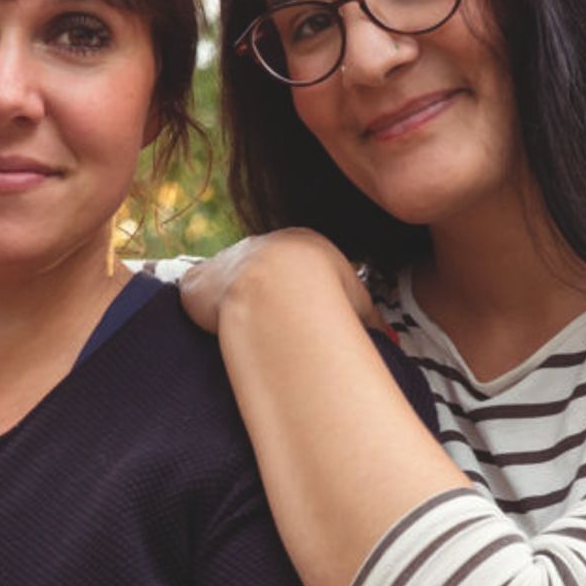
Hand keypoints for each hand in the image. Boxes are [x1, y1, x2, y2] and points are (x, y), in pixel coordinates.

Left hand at [179, 229, 380, 335]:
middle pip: (257, 273)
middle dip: (262, 300)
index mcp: (301, 243)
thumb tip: (389, 342)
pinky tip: (214, 334)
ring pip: (225, 285)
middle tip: (270, 334)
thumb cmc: (328, 299)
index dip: (296, 296)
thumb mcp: (358, 307)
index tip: (298, 323)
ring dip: (232, 307)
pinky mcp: (196, 283)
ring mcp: (225, 261)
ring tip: (244, 338)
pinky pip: (196, 296)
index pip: (294, 268)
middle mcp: (260, 244)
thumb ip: (367, 320)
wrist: (280, 292)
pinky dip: (203, 313)